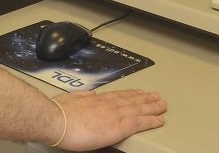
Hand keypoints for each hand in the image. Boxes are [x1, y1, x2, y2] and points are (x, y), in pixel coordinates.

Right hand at [52, 89, 166, 150]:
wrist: (56, 120)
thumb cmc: (57, 113)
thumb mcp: (69, 98)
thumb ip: (81, 97)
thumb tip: (88, 95)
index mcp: (96, 99)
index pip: (118, 95)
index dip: (131, 94)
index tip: (138, 92)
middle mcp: (108, 104)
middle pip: (132, 100)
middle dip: (146, 98)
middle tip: (157, 96)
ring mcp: (114, 115)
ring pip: (139, 109)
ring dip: (152, 106)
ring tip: (162, 104)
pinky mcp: (118, 127)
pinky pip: (139, 123)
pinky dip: (151, 120)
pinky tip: (159, 120)